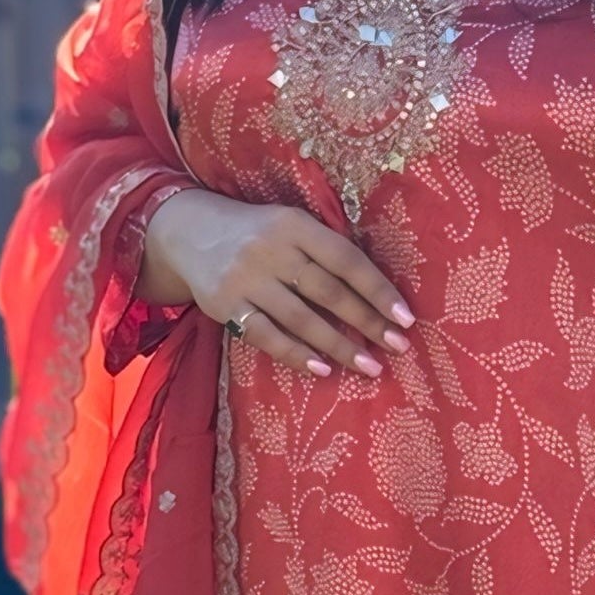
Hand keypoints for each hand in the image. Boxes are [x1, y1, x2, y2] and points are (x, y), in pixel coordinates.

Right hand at [144, 191, 415, 378]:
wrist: (189, 231)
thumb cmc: (259, 233)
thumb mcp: (291, 225)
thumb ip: (326, 250)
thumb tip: (379, 294)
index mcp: (295, 224)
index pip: (346, 260)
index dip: (378, 290)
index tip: (406, 318)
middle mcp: (270, 249)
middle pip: (328, 291)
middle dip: (367, 322)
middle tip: (398, 348)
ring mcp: (245, 279)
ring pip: (301, 319)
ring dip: (339, 346)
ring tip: (369, 366)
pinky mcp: (224, 305)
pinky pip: (267, 336)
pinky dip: (296, 355)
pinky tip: (323, 369)